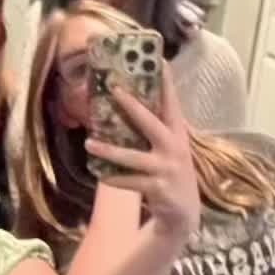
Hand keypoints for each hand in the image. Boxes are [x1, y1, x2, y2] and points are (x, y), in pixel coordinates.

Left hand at [85, 68, 199, 239]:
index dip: (167, 83)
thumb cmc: (171, 172)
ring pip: (132, 156)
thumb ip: (156, 131)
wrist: (185, 212)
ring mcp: (166, 169)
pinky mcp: (157, 188)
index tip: (161, 61)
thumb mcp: (171, 149)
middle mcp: (174, 148)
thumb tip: (128, 107)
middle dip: (132, 105)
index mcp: (177, 134)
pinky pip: (128, 181)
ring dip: (108, 150)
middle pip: (151, 122)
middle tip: (114, 89)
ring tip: (89, 142)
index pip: (172, 104)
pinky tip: (99, 174)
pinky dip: (113, 178)